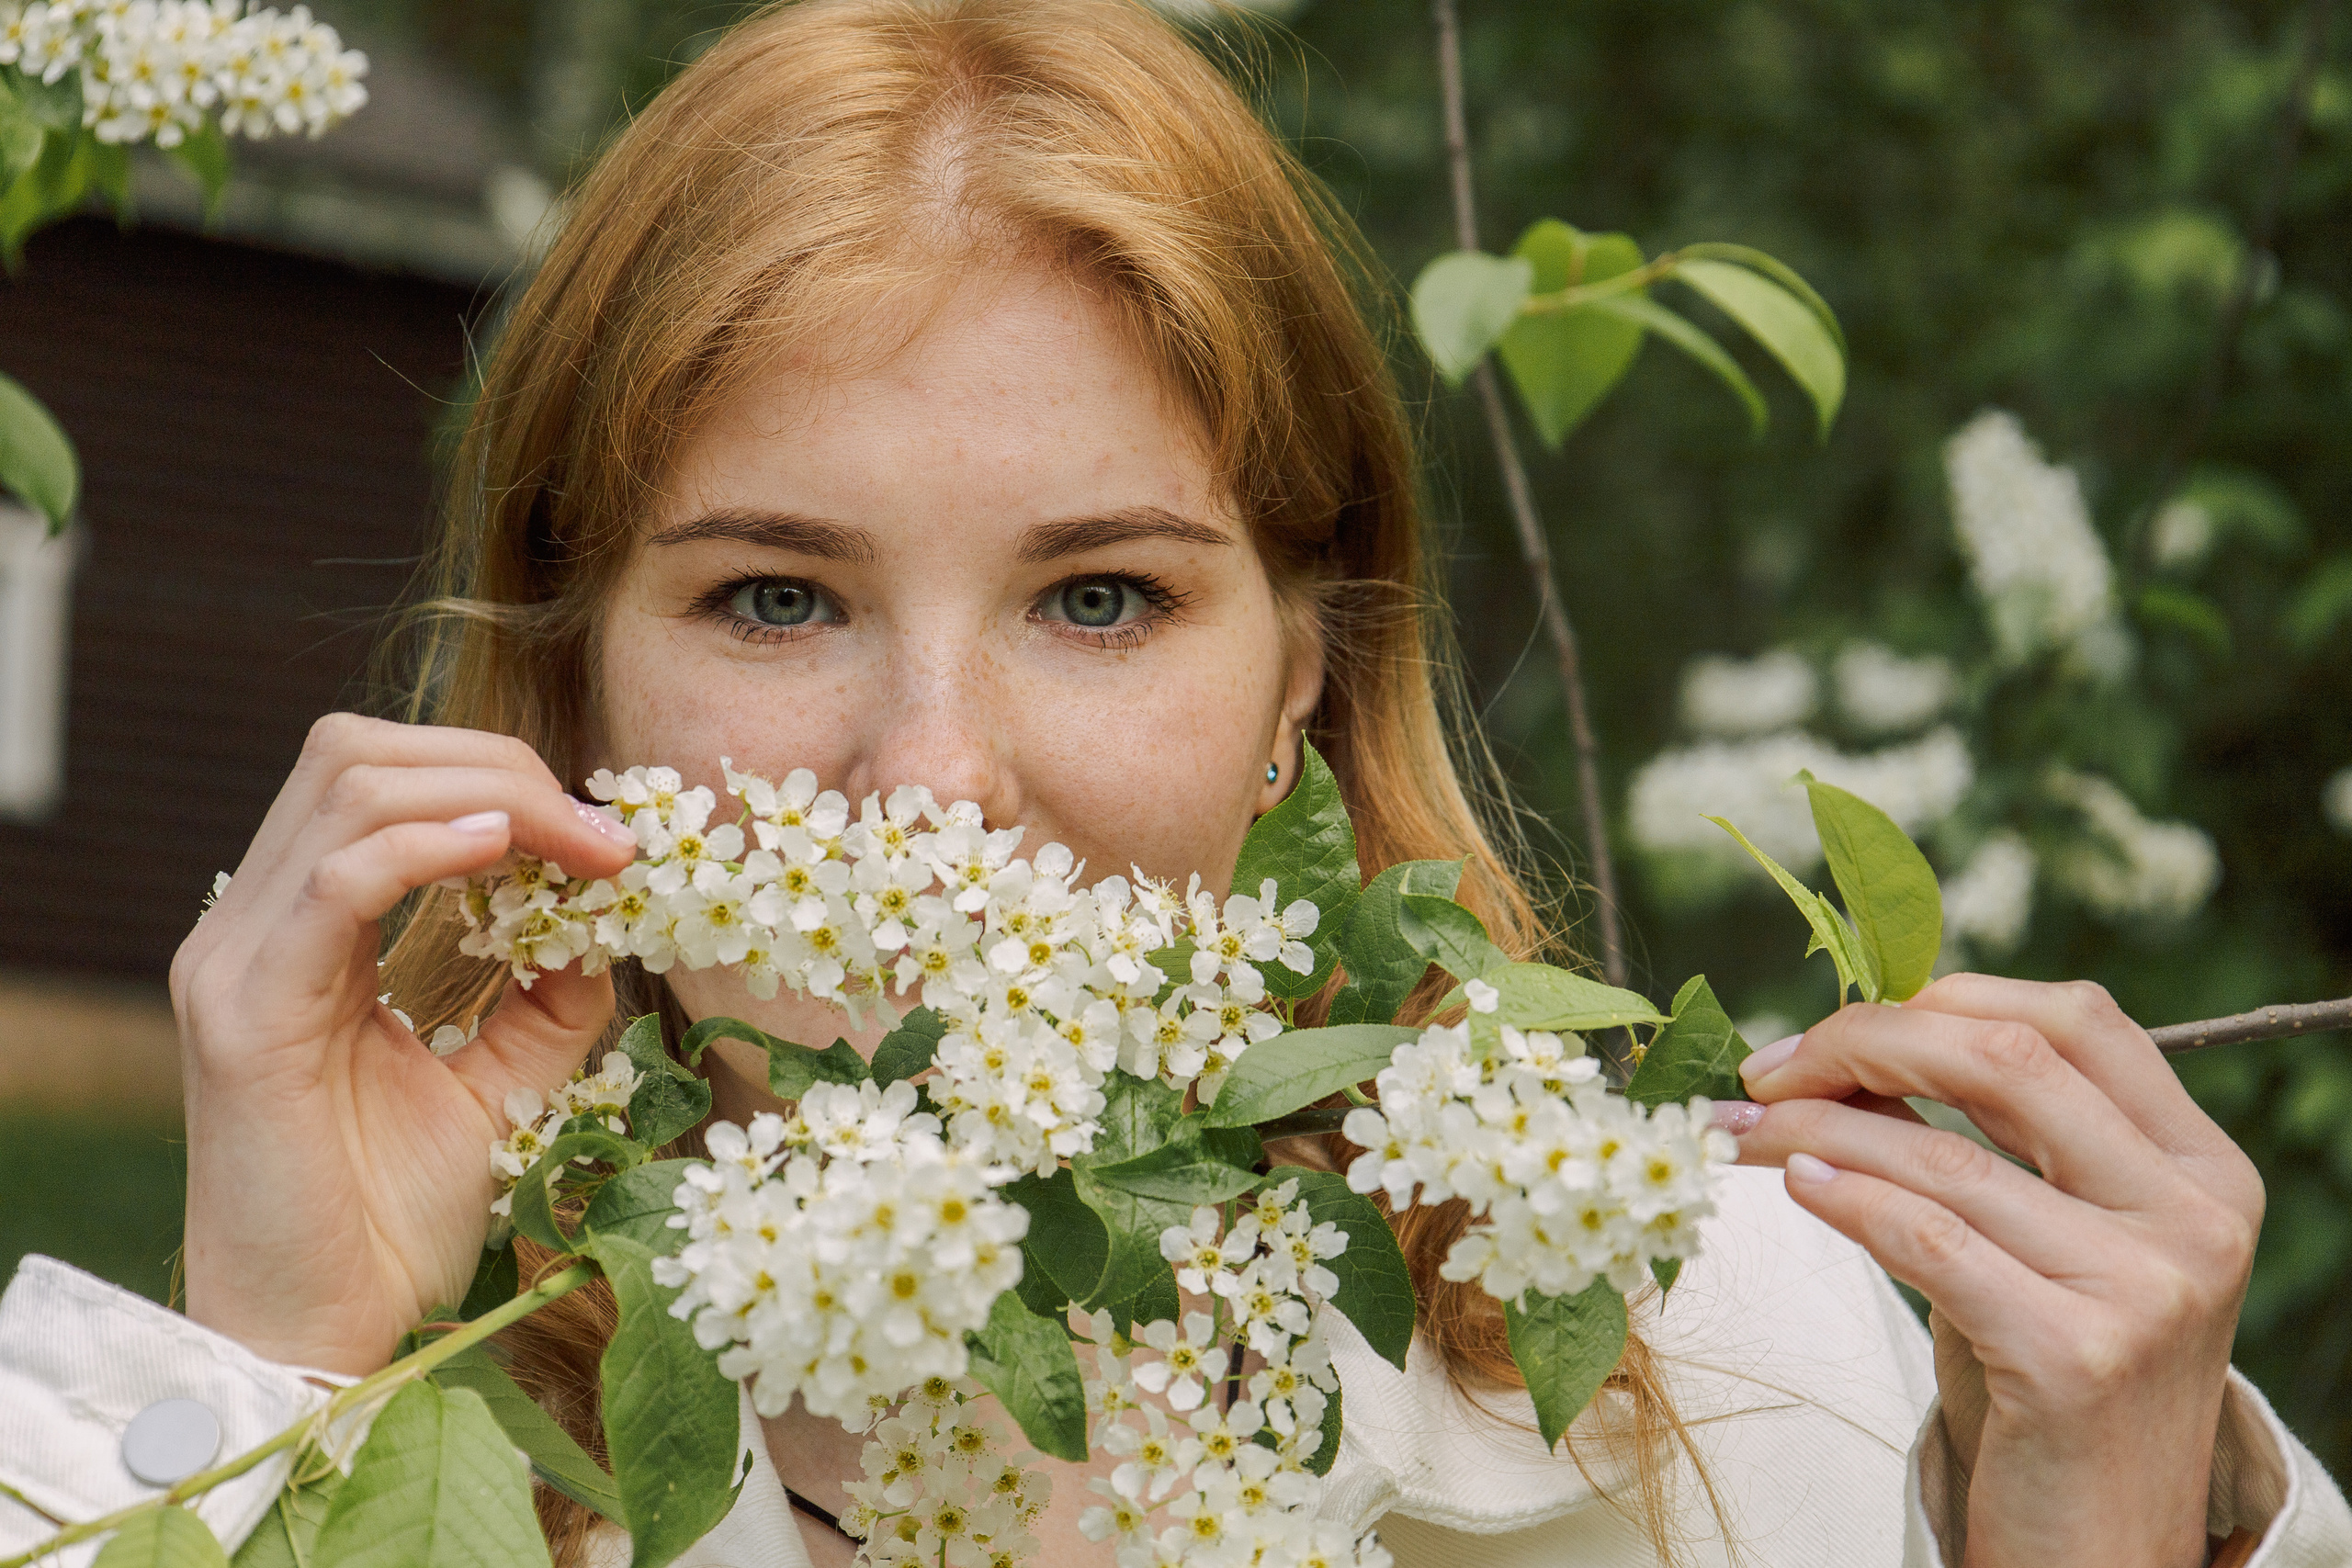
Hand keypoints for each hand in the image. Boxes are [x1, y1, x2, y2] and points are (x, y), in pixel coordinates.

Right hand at [170, 714, 637, 1375]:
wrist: (322, 1336)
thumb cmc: (389, 1224)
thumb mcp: (499, 1089)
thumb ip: (547, 1002)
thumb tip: (607, 921)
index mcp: (301, 934)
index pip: (384, 782)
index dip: (503, 780)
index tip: (611, 838)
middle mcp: (253, 928)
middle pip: (359, 752)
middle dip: (497, 766)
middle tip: (603, 835)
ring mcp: (237, 961)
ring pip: (348, 785)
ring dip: (486, 794)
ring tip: (579, 845)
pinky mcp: (244, 1014)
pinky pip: (336, 878)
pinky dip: (429, 846)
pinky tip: (506, 856)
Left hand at [1722, 974, 2261, 1567]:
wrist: (2099, 1548)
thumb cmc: (2051, 1376)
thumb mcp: (2047, 1238)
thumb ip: (1991, 1138)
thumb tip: (1850, 1042)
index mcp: (2198, 1164)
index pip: (2073, 1019)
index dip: (1940, 1000)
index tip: (1836, 1024)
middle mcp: (2191, 1214)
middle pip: (2007, 1058)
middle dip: (1864, 1041)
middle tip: (1768, 1069)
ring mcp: (2144, 1287)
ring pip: (1943, 1155)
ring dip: (1815, 1127)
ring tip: (1741, 1129)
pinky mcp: (2074, 1357)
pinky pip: (1926, 1238)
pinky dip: (1843, 1197)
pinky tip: (1794, 1184)